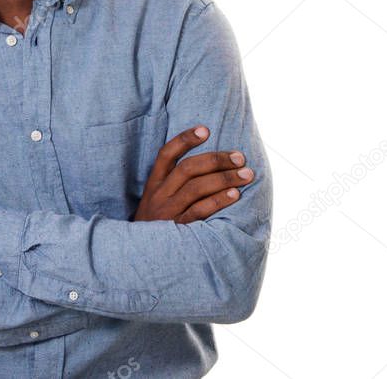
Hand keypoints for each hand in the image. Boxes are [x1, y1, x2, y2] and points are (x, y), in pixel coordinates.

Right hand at [133, 126, 253, 222]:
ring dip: (223, 178)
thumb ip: (174, 183)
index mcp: (154, 184)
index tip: (206, 129)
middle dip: (216, 160)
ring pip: (196, 188)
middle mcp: (159, 195)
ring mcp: (167, 213)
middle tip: (240, 158)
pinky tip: (235, 194)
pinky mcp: (177, 230)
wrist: (140, 257)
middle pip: (187, 169)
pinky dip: (218, 201)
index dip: (184, 140)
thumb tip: (209, 163)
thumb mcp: (155, 200)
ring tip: (246, 174)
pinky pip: (200, 212)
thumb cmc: (157, 224)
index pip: (166, 154)